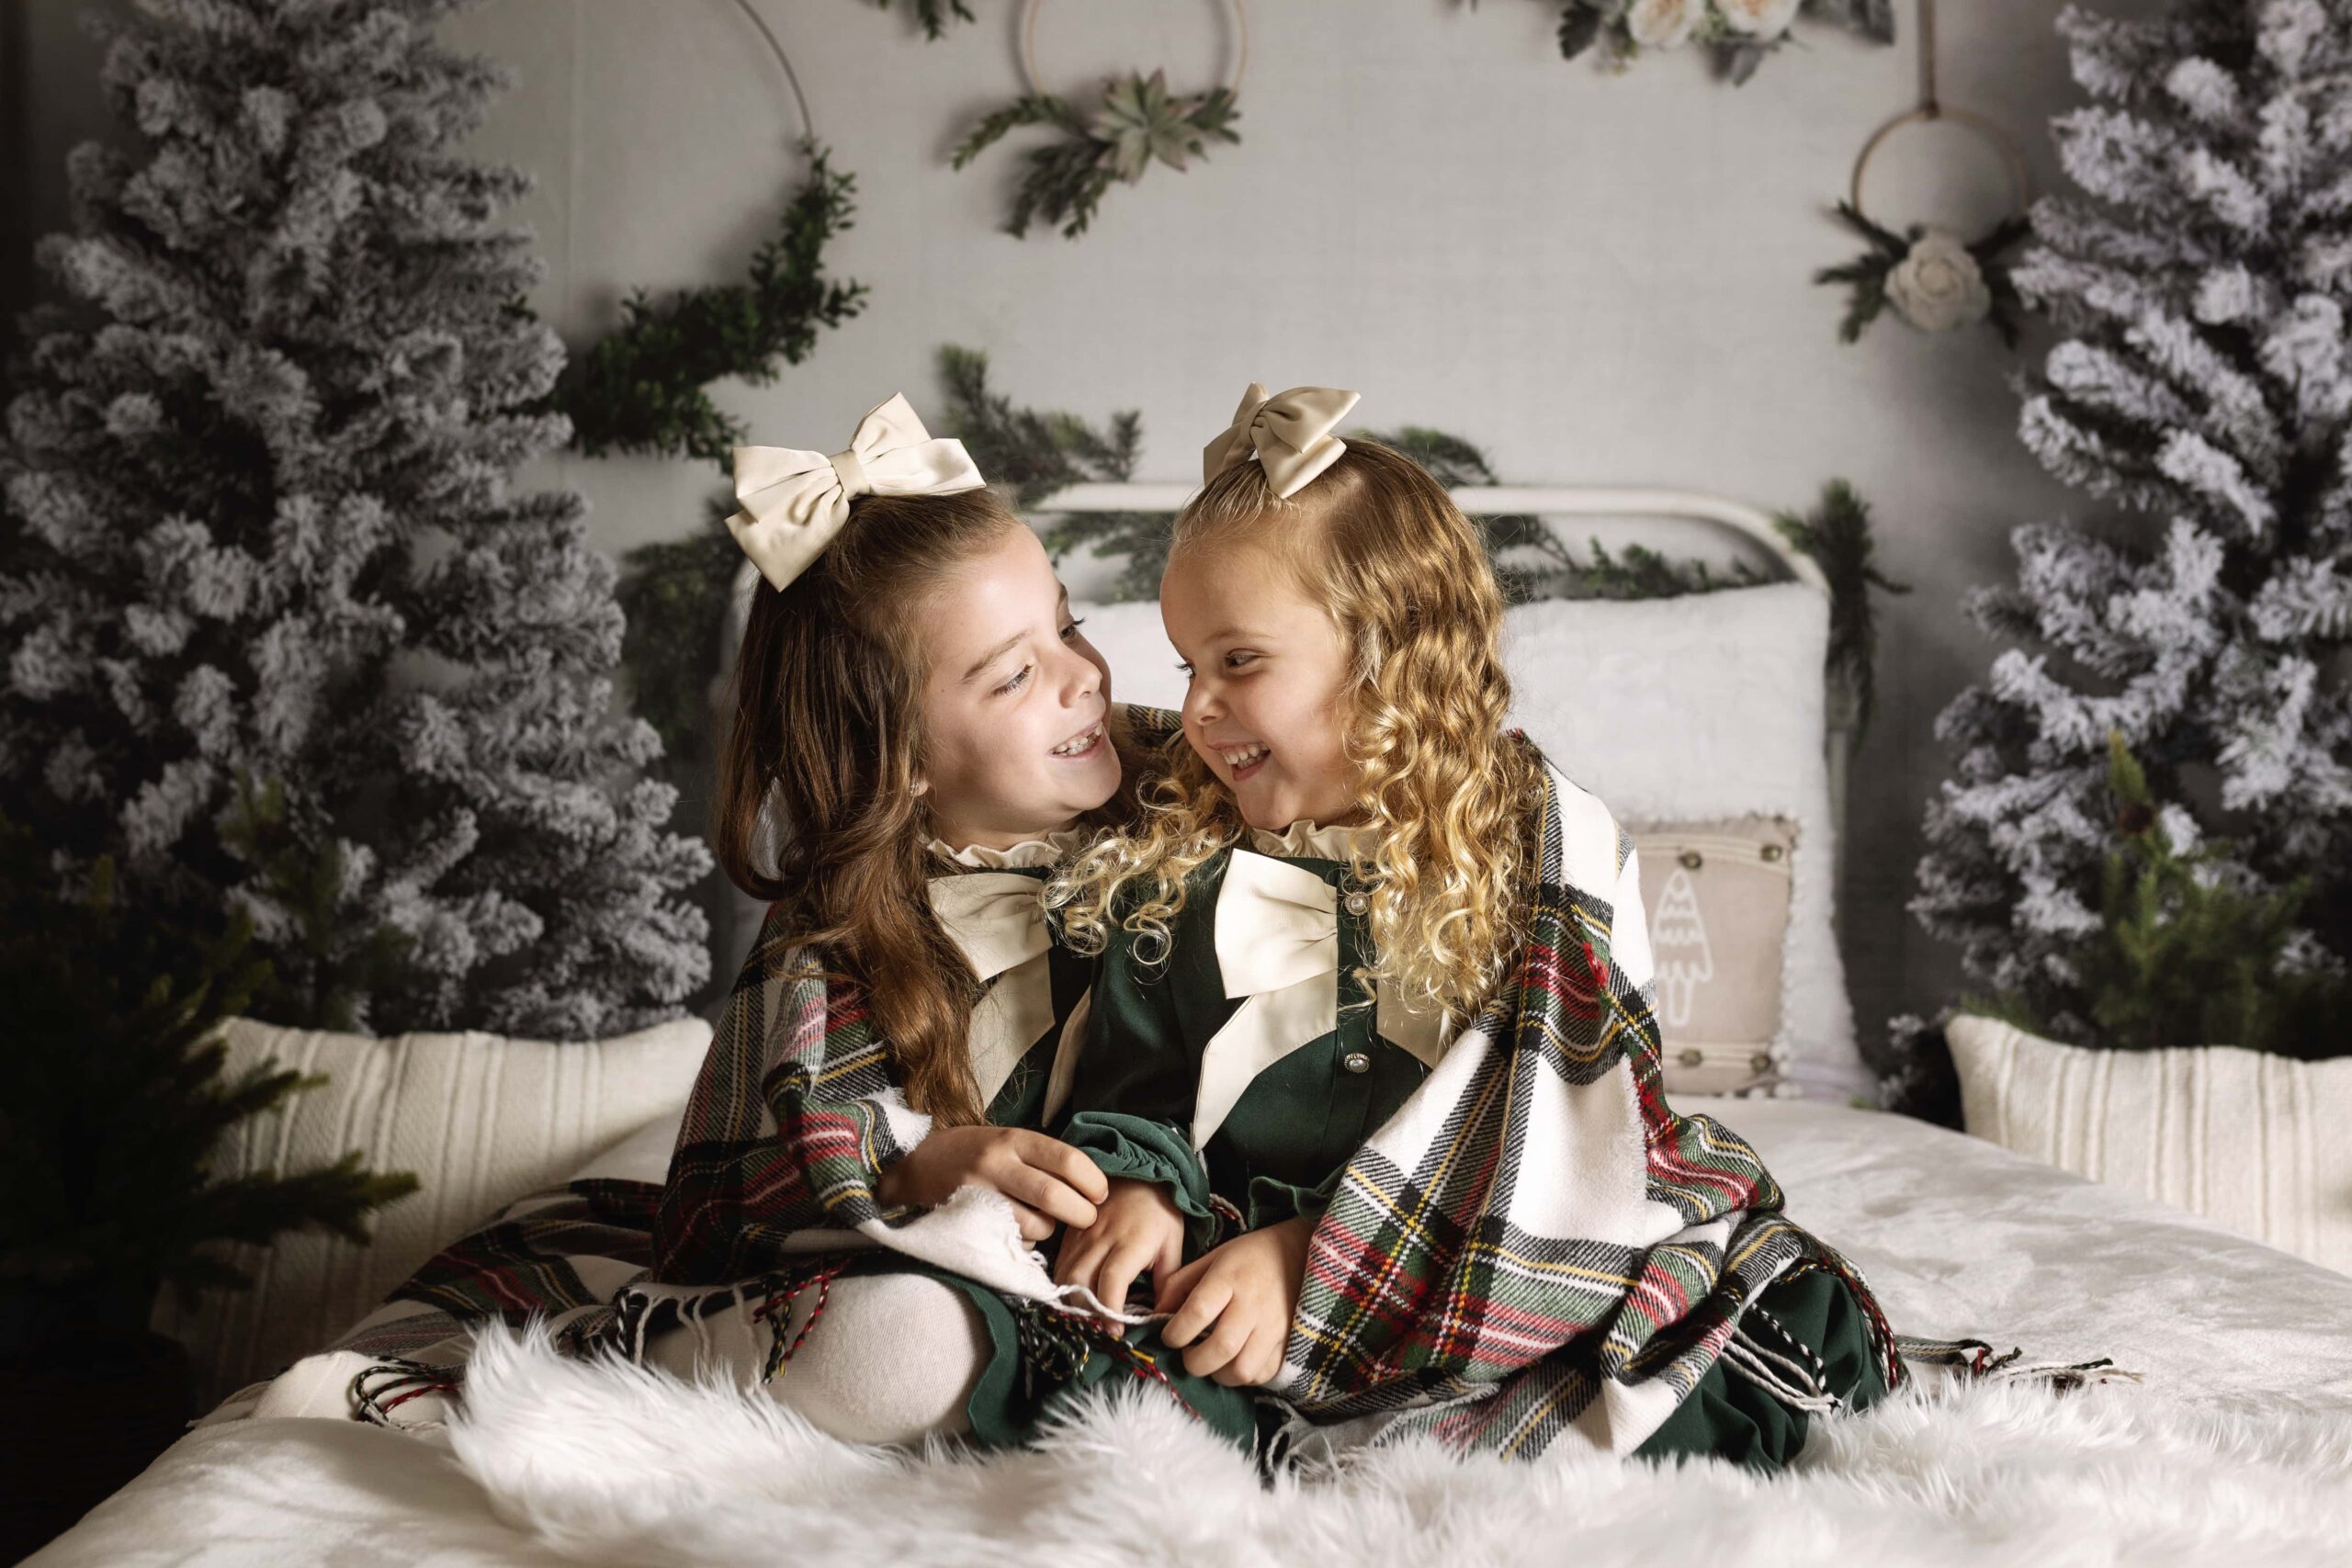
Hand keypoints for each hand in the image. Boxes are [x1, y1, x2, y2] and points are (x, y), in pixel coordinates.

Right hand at [875, 1126, 1109, 1242]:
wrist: (914, 1164)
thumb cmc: (973, 1153)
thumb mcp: (1006, 1141)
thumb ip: (1043, 1158)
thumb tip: (1091, 1184)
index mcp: (1014, 1138)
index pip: (1067, 1159)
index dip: (1093, 1181)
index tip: (1100, 1194)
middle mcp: (997, 1162)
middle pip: (1055, 1196)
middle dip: (1081, 1214)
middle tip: (1087, 1218)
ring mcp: (980, 1192)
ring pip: (1035, 1224)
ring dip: (1051, 1231)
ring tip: (1047, 1224)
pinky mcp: (967, 1219)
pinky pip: (1011, 1239)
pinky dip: (1025, 1240)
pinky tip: (1020, 1230)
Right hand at [1052, 1178, 1185, 1316]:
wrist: (1138, 1175)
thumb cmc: (1160, 1213)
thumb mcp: (1173, 1245)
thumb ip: (1168, 1281)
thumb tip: (1163, 1316)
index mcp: (1130, 1242)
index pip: (1112, 1280)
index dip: (1110, 1309)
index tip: (1116, 1332)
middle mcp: (1101, 1239)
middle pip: (1080, 1281)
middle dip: (1086, 1311)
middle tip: (1099, 1329)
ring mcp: (1081, 1235)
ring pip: (1065, 1275)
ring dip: (1072, 1301)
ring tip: (1087, 1318)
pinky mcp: (1070, 1234)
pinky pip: (1059, 1265)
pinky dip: (1064, 1286)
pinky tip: (1075, 1298)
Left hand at [1155, 1216, 1312, 1386]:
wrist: (1299, 1253)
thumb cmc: (1249, 1257)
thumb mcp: (1212, 1259)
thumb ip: (1181, 1284)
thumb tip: (1157, 1314)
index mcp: (1230, 1278)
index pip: (1197, 1312)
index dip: (1175, 1332)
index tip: (1168, 1336)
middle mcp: (1253, 1304)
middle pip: (1221, 1348)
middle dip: (1195, 1362)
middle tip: (1188, 1355)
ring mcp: (1275, 1326)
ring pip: (1243, 1370)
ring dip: (1219, 1374)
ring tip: (1212, 1362)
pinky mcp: (1289, 1341)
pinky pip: (1263, 1374)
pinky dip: (1244, 1376)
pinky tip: (1235, 1362)